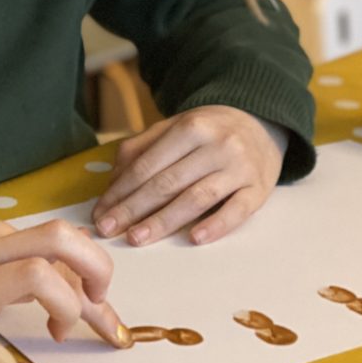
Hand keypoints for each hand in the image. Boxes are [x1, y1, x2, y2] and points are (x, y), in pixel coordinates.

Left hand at [0, 219, 125, 362]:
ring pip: (55, 234)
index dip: (65, 305)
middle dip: (96, 267)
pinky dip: (60, 263)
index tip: (60, 336)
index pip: (40, 275)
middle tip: (102, 304)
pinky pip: (37, 240)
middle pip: (61, 236)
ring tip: (89, 306)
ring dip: (82, 266)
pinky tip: (58, 296)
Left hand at [91, 106, 285, 246]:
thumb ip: (142, 149)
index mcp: (190, 126)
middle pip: (168, 182)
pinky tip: (195, 238)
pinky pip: (238, 210)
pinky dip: (216, 224)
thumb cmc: (208, 131)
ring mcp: (239, 167)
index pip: (148, 164)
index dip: (121, 190)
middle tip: (109, 229)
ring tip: (137, 237)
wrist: (261, 124)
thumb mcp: (175, 127)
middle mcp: (216, 144)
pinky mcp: (259, 188)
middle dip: (134, 208)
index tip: (100, 212)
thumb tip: (113, 183)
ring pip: (197, 197)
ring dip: (164, 220)